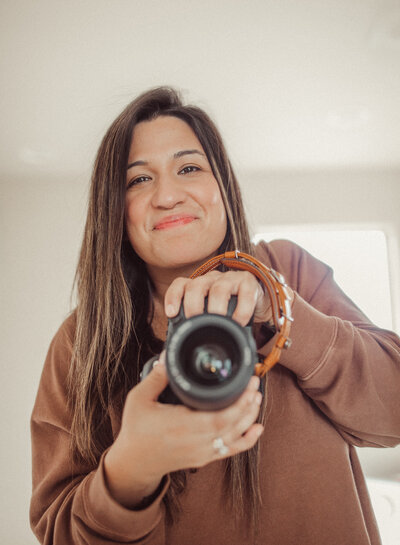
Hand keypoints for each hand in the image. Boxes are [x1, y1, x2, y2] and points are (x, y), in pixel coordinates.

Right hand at [104, 354, 262, 507]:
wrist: (134, 463)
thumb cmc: (136, 429)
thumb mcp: (139, 398)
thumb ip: (156, 377)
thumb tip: (167, 355)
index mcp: (182, 425)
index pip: (219, 416)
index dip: (239, 401)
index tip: (248, 382)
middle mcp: (196, 441)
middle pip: (232, 425)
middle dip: (248, 403)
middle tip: (255, 383)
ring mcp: (202, 452)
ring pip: (234, 437)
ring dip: (249, 417)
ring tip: (257, 397)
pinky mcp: (204, 458)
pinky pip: (230, 450)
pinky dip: (247, 440)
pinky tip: (257, 428)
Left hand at [164, 270, 272, 325]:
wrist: (259, 300)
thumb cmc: (231, 309)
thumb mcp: (211, 314)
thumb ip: (198, 323)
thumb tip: (181, 347)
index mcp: (200, 286)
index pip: (181, 284)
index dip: (173, 297)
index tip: (171, 313)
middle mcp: (212, 279)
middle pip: (197, 285)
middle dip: (193, 305)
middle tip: (195, 323)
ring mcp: (231, 279)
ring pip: (218, 289)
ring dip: (216, 308)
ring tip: (218, 325)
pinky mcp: (249, 283)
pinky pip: (245, 294)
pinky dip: (241, 311)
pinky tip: (238, 323)